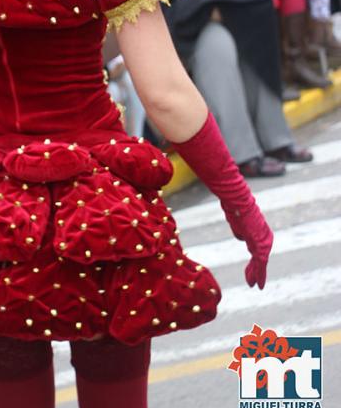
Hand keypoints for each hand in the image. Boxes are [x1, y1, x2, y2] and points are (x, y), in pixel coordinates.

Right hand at [175, 112, 273, 289]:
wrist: (188, 126)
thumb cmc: (178, 134)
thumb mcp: (173, 158)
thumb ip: (165, 164)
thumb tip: (148, 159)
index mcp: (224, 185)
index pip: (237, 213)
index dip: (240, 229)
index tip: (240, 241)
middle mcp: (234, 191)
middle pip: (250, 227)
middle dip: (255, 252)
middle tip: (255, 277)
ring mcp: (238, 193)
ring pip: (255, 231)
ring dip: (258, 258)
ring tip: (258, 281)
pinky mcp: (236, 195)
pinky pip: (252, 226)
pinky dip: (257, 247)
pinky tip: (259, 262)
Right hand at [224, 202, 272, 288]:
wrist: (238, 201)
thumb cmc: (235, 207)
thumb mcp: (237, 222)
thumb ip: (240, 232)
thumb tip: (241, 239)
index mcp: (260, 232)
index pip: (257, 251)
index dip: (254, 262)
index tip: (250, 270)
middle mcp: (265, 237)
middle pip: (260, 258)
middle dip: (255, 270)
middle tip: (252, 282)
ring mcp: (264, 241)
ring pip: (260, 263)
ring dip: (256, 274)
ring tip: (253, 285)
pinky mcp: (260, 245)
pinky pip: (260, 264)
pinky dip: (259, 275)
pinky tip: (257, 284)